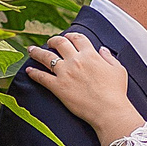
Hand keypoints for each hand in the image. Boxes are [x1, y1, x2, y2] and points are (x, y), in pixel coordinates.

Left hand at [25, 32, 140, 141]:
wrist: (108, 110)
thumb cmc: (116, 92)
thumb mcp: (118, 70)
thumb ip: (109, 58)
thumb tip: (102, 50)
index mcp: (90, 55)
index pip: (77, 38)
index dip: (71, 35)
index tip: (67, 37)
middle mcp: (76, 60)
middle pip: (59, 43)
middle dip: (52, 40)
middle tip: (49, 42)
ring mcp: (65, 73)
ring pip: (46, 57)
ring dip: (37, 52)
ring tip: (31, 50)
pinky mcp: (58, 86)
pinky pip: (41, 77)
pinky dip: (33, 72)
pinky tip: (28, 70)